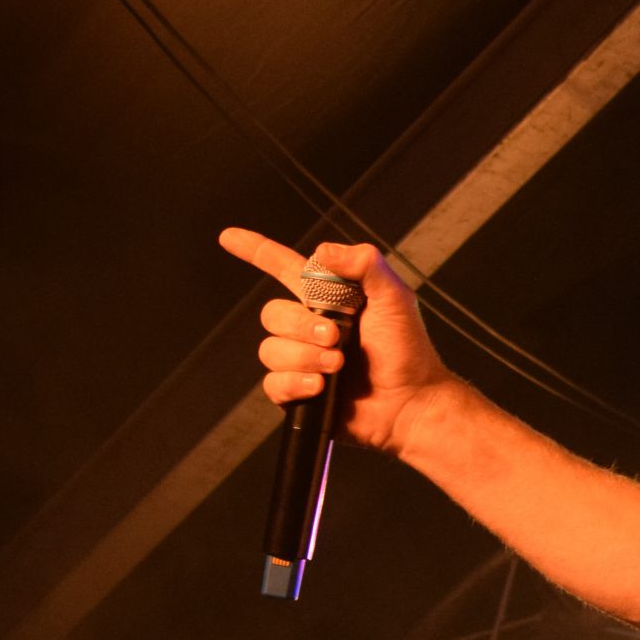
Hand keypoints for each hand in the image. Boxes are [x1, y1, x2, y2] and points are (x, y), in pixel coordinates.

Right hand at [217, 229, 456, 457]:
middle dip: (302, 326)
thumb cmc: (408, 350)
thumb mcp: (395, 298)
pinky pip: (273, 382)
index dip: (256, 251)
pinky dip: (296, 382)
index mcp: (328, 298)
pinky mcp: (298, 391)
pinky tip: (320, 386)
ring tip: (337, 365)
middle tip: (338, 337)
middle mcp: (309, 326)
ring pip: (270, 349)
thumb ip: (365, 265)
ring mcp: (302, 359)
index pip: (283, 268)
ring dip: (304, 356)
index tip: (228, 237)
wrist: (410, 402)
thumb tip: (324, 251)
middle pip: (272, 313)